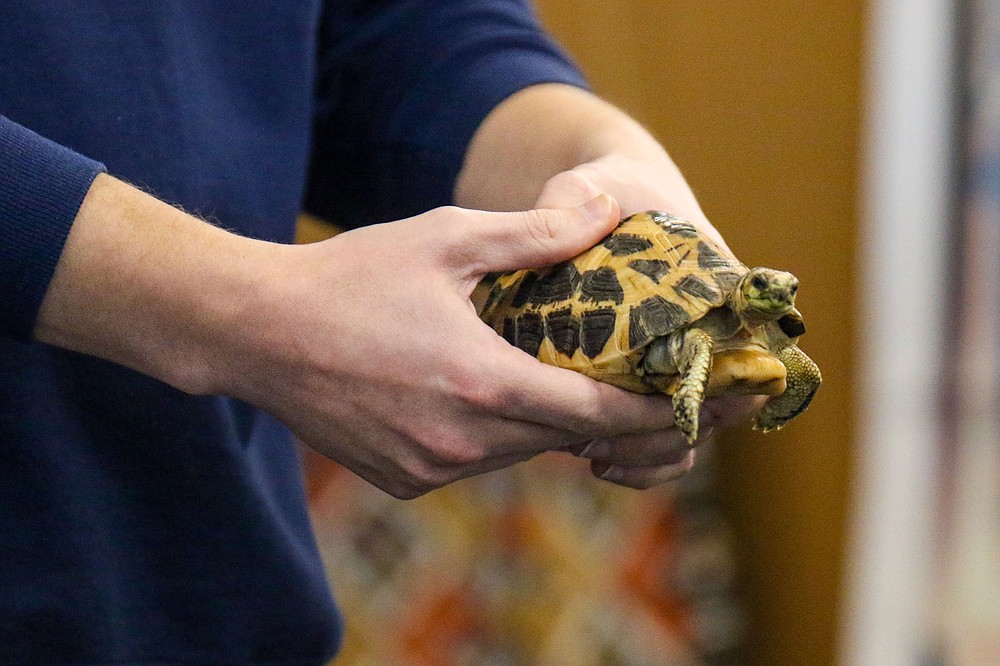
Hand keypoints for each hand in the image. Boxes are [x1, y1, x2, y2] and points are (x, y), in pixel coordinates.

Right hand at [230, 195, 690, 497]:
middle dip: (599, 412)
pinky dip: (490, 432)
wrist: (255, 331)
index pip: (597, 415)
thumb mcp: (447, 237)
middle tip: (631, 378)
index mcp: (482, 385)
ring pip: (517, 451)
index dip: (652, 412)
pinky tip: (477, 392)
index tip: (695, 406)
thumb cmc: (350, 276)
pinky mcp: (403, 480)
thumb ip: (535, 234)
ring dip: (540, 419)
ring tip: (551, 375)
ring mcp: (428, 470)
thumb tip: (606, 213)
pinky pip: (472, 461)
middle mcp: (461, 444)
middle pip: (560, 435)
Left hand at [534, 155, 764, 487]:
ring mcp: (682, 364)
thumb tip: (580, 215)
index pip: (740, 349)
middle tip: (603, 439)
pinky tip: (597, 461)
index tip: (670, 402)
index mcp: (716, 286)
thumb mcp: (592, 183)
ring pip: (687, 429)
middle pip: (714, 405)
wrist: (613, 198)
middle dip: (664, 431)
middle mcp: (711, 333)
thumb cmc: (612, 189)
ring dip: (648, 451)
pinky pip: (660, 437)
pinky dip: (640, 460)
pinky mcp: (649, 386)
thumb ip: (576, 196)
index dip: (717, 387)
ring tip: (591, 453)